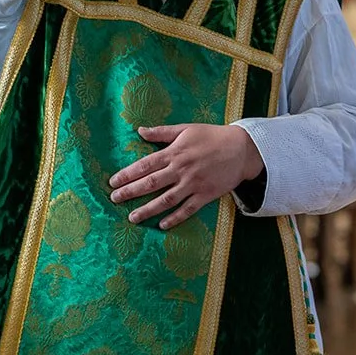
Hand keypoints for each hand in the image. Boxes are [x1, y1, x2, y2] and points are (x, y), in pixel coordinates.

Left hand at [108, 124, 264, 230]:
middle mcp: (181, 170)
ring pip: (166, 200)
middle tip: (114, 199)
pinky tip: (162, 225)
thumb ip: (162, 132)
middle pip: (151, 184)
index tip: (113, 182)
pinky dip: (175, 218)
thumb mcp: (186, 129)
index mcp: (175, 153)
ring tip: (132, 217)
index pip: (145, 165)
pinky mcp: (205, 195)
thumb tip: (140, 130)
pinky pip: (187, 209)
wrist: (241, 149)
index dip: (127, 174)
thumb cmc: (211, 136)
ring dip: (148, 209)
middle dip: (130, 192)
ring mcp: (193, 184)